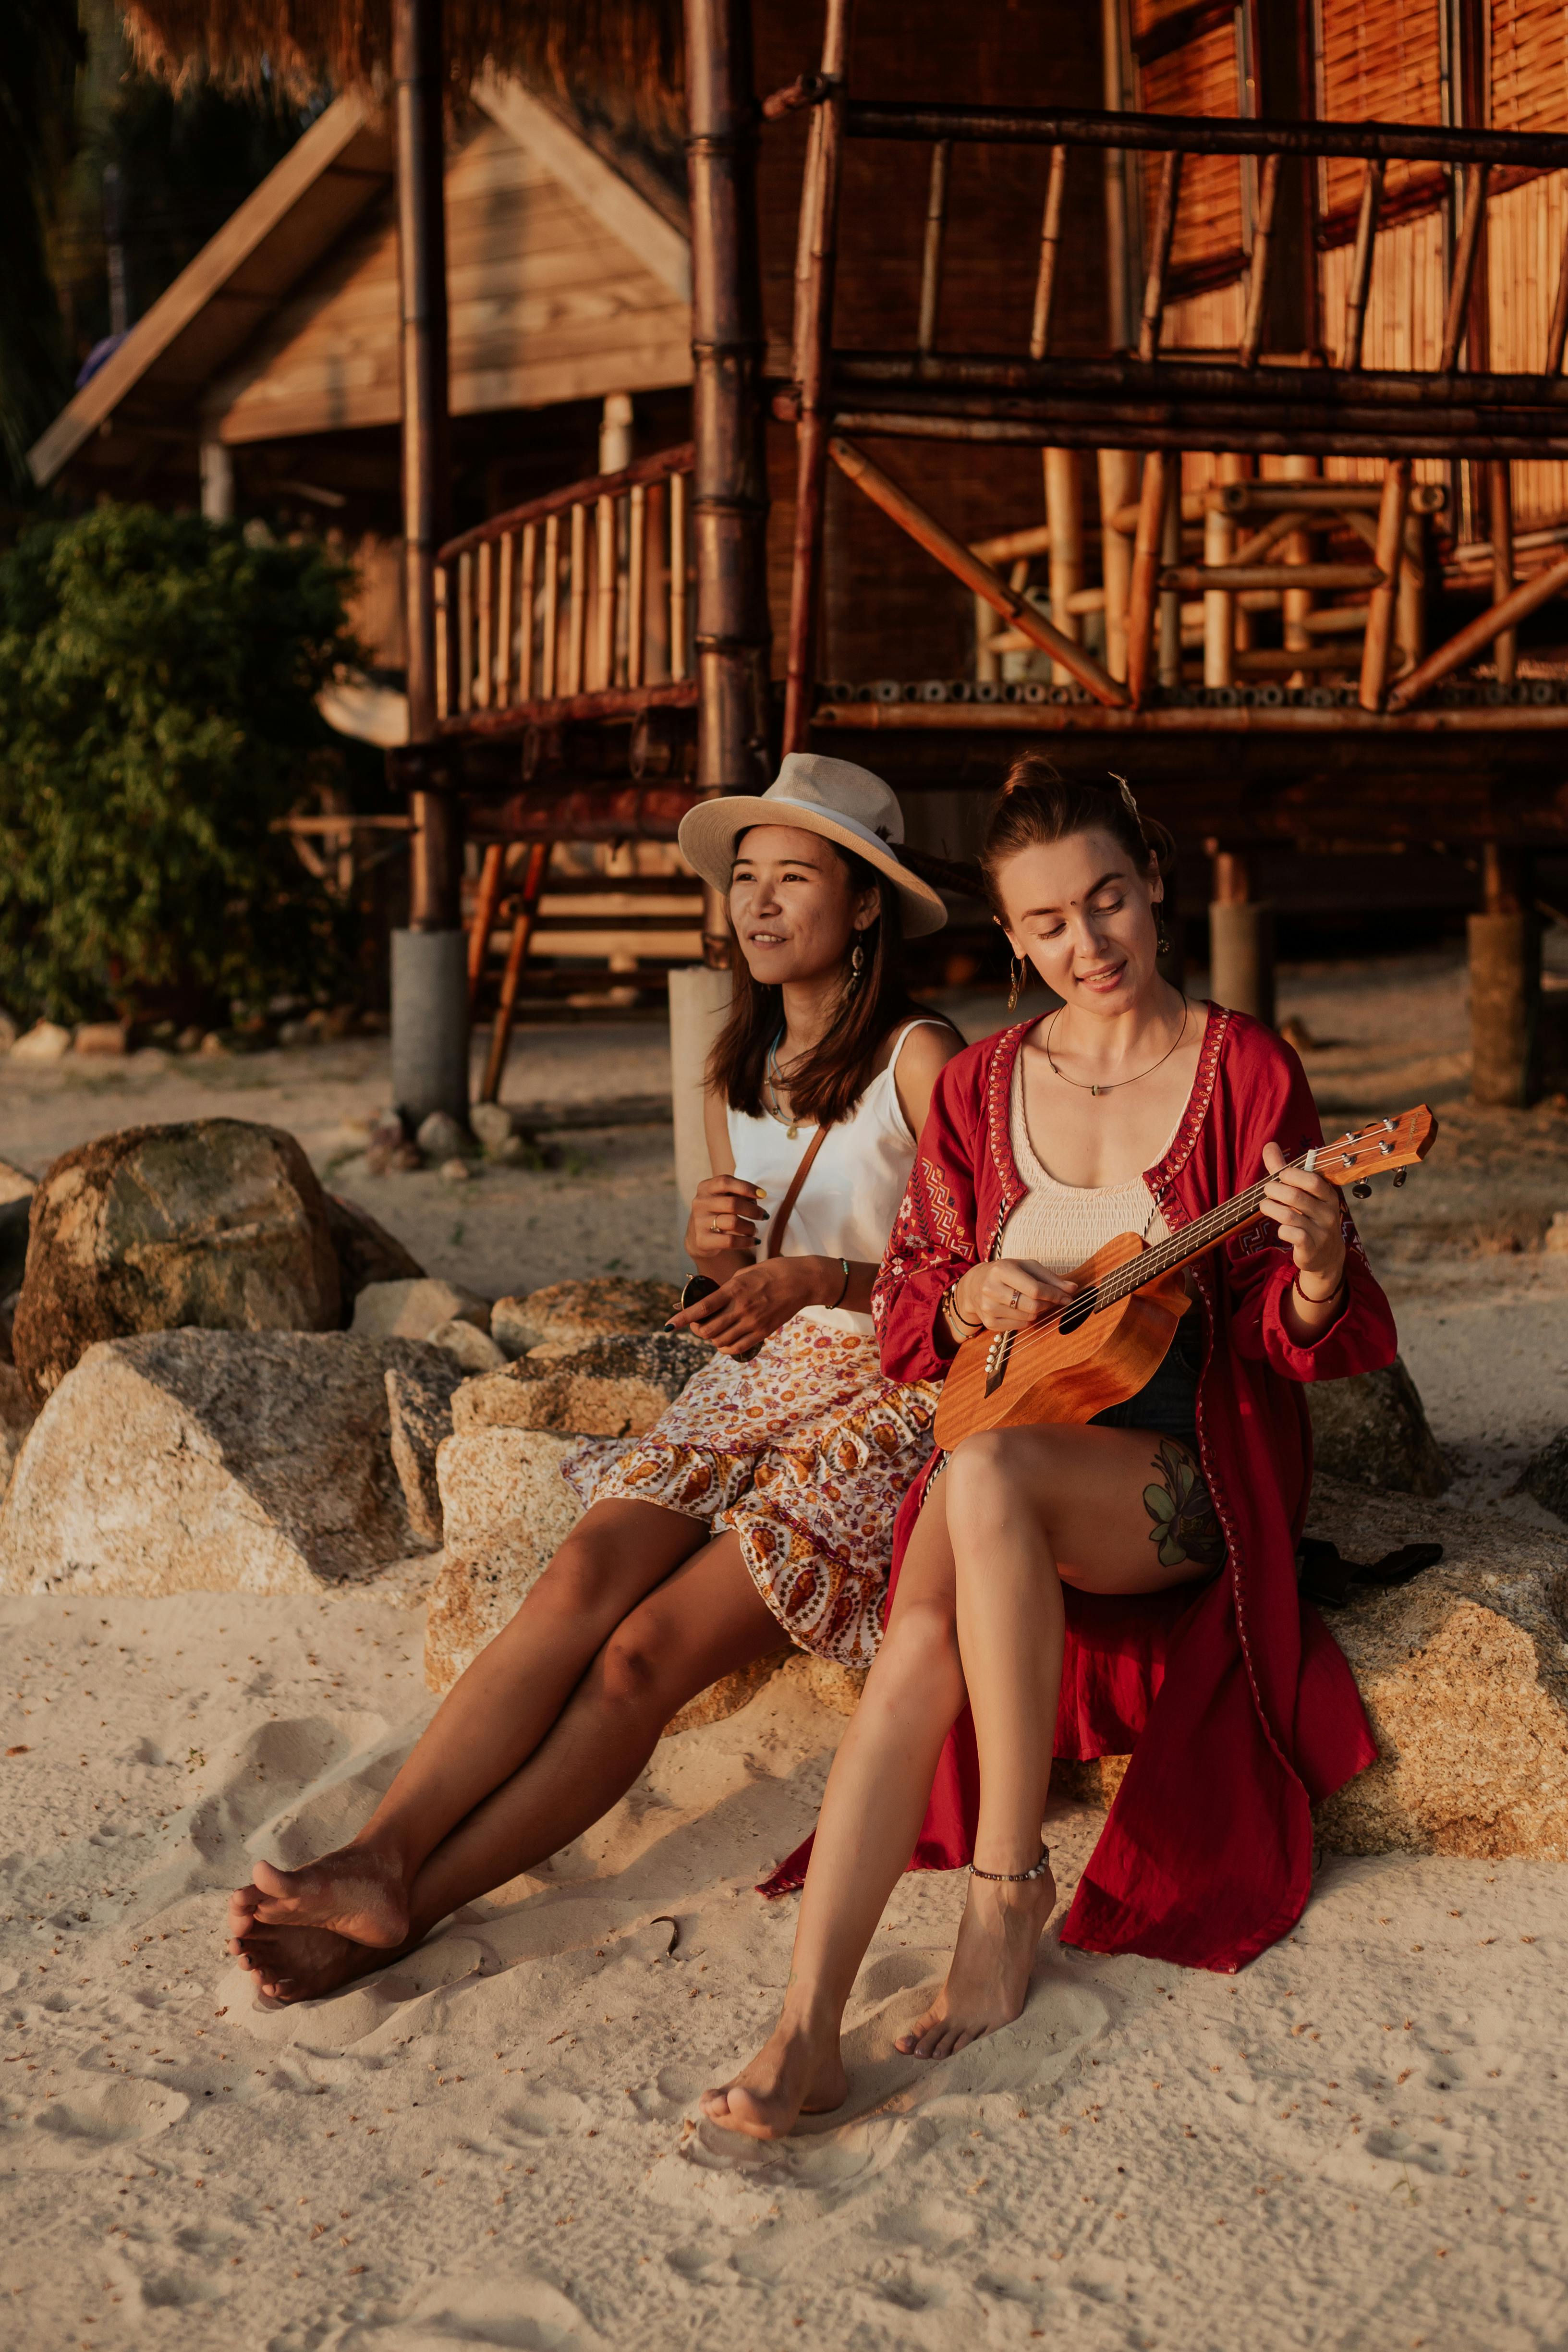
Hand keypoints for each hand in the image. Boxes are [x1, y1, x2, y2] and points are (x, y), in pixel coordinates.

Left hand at [666, 1257, 838, 1356]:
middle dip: (695, 1329)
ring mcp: (753, 1322)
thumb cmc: (773, 1271)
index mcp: (734, 1289)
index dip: (682, 1318)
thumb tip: (710, 1301)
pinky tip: (723, 1341)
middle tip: (694, 1324)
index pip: (702, 1307)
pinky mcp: (763, 1332)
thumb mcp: (745, 1273)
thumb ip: (727, 1288)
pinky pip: (737, 1348)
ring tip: (711, 1330)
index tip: (668, 1325)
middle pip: (707, 1329)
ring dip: (710, 1338)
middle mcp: (741, 1308)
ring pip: (720, 1341)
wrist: (802, 1281)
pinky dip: (724, 1347)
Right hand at [686, 1174, 768, 1264]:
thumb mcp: (725, 1198)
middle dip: (753, 1210)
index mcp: (705, 1188)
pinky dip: (747, 1242)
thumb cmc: (719, 1212)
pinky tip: (754, 1241)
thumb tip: (757, 1198)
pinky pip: (730, 1241)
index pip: (725, 1182)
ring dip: (750, 1227)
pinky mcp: (702, 1240)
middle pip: (733, 1203)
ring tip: (755, 1230)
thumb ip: (739, 1195)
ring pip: (733, 1222)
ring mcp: (699, 1222)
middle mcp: (700, 1203)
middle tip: (764, 1215)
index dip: (746, 1187)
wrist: (700, 1237)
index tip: (763, 1195)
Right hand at [951, 1257, 1079, 1334]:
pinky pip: (1019, 1326)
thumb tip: (1072, 1288)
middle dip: (1049, 1304)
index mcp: (1001, 1270)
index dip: (1056, 1295)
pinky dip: (1027, 1320)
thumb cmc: (1005, 1273)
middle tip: (1054, 1300)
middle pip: (1033, 1306)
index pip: (1036, 1289)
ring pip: (1028, 1317)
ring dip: (1039, 1312)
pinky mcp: (989, 1323)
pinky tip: (1023, 1310)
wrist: (974, 1285)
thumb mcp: (1026, 1267)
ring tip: (1036, 1302)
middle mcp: (991, 1289)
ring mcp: (988, 1308)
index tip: (1068, 1297)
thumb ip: (1050, 1277)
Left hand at [1261, 1141, 1346, 1299]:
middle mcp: (1329, 1212)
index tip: (1279, 1176)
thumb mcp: (1301, 1193)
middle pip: (1296, 1196)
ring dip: (1271, 1208)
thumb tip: (1269, 1144)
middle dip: (1275, 1190)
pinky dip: (1281, 1230)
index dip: (1292, 1175)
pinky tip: (1280, 1228)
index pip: (1313, 1180)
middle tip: (1266, 1190)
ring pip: (1290, 1216)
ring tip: (1264, 1205)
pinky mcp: (1312, 1248)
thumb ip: (1284, 1170)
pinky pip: (1293, 1235)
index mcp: (1329, 1195)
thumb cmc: (1309, 1216)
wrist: (1325, 1255)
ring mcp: (1321, 1231)